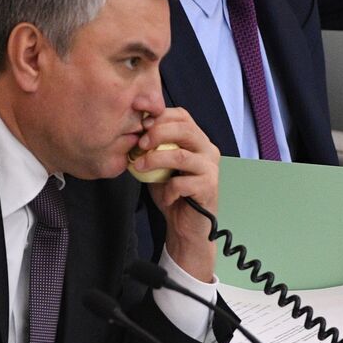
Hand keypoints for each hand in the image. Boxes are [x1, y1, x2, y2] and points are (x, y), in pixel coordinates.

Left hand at [129, 107, 218, 281]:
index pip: (182, 116)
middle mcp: (208, 150)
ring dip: (156, 159)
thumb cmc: (172, 193)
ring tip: (140, 167)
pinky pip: (183, 183)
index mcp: (198, 140)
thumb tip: (131, 132)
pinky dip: (168, 190)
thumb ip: (152, 148)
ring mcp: (210, 169)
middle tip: (139, 145)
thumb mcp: (159, 166)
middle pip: (185, 129)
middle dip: (157, 133)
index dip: (160, 117)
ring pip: (181, 156)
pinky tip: (165, 197)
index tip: (140, 127)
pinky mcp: (209, 188)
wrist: (186, 226)